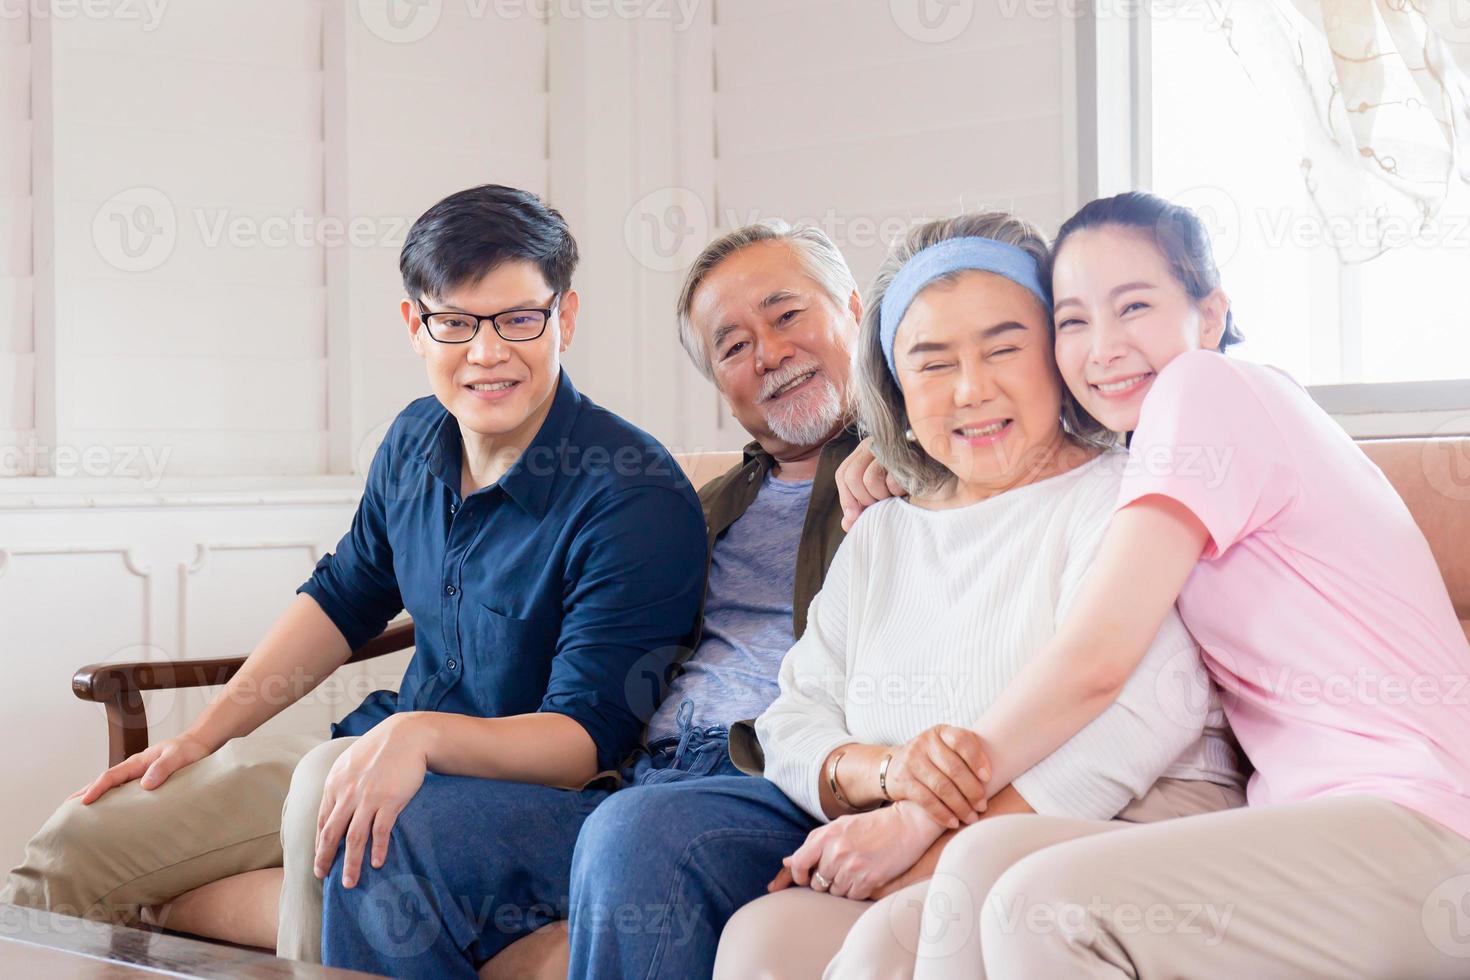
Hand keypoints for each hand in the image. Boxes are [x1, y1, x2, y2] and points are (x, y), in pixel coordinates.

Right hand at [71, 732, 213, 804]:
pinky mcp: (147, 781)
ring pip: (112, 787)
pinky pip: (124, 791)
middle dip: (84, 793)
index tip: (83, 802)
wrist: (200, 744)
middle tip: (65, 811)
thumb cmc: (189, 750)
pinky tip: (109, 812)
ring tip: (79, 815)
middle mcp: (135, 769)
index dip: (96, 789)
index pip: (111, 776)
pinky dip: (112, 800)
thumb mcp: (178, 756)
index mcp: (138, 762)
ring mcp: (139, 775)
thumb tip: (145, 785)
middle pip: (104, 782)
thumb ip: (164, 767)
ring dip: (96, 797)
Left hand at [314, 713, 430, 888]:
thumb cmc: (381, 747)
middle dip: (326, 859)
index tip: (319, 861)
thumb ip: (341, 782)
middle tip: (324, 878)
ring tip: (349, 883)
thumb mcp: (351, 760)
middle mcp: (348, 793)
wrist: (408, 735)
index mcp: (335, 784)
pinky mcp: (390, 801)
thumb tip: (335, 803)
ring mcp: (369, 798)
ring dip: (351, 863)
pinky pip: (380, 831)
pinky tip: (377, 863)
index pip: (322, 821)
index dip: (319, 844)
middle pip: (332, 833)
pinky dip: (378, 849)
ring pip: (354, 838)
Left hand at [769, 802, 944, 900]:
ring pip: (834, 892)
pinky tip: (866, 877)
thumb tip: (787, 862)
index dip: (797, 875)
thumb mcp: (840, 826)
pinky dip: (857, 891)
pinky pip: (852, 897)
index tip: (804, 878)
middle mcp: (836, 852)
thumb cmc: (872, 825)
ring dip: (842, 887)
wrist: (908, 824)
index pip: (797, 863)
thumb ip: (814, 844)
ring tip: (856, 870)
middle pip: (817, 883)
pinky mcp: (869, 880)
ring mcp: (852, 867)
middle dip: (825, 881)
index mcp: (826, 835)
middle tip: (841, 869)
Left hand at [836, 438, 905, 531]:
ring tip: (896, 495)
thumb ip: (863, 509)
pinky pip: (892, 481)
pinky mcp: (907, 456)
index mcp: (865, 452)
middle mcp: (876, 445)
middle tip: (881, 502)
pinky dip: (898, 491)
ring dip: (882, 496)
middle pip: (852, 476)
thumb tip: (846, 523)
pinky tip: (909, 488)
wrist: (942, 488)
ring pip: (869, 479)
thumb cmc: (911, 491)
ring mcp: (891, 449)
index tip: (854, 517)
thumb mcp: (882, 499)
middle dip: (864, 499)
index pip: (843, 473)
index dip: (846, 498)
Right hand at [885, 725, 990, 828]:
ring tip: (971, 817)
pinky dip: (942, 813)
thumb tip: (995, 777)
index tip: (988, 778)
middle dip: (972, 791)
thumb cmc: (932, 760)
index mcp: (941, 732)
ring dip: (960, 806)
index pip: (961, 740)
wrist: (894, 766)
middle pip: (954, 768)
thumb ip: (967, 754)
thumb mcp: (946, 748)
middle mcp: (924, 742)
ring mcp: (911, 760)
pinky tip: (953, 822)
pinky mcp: (902, 780)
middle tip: (982, 806)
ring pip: (941, 786)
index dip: (977, 759)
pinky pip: (926, 800)